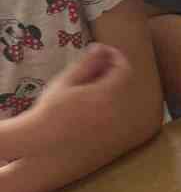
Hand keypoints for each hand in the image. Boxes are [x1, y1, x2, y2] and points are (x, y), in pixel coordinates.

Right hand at [18, 44, 132, 154]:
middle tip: (94, 66)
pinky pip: (118, 117)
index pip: (124, 70)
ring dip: (111, 88)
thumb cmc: (51, 110)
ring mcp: (116, 127)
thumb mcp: (66, 82)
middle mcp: (116, 111)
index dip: (117, 57)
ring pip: (121, 100)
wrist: (44, 143)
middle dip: (112, 71)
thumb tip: (101, 48)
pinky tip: (91, 106)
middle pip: (124, 84)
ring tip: (90, 86)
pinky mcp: (113, 138)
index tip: (104, 51)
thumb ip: (87, 64)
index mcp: (106, 95)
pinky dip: (110, 106)